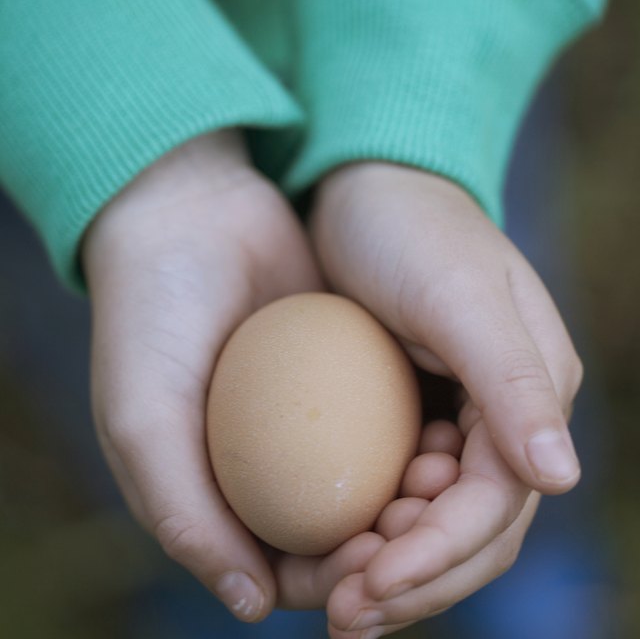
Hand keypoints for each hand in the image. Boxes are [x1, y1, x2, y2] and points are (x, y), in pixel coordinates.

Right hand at [81, 131, 466, 622]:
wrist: (188, 215)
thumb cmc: (151, 318)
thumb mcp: (143, 418)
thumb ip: (182, 514)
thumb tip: (253, 605)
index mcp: (220, 491)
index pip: (286, 567)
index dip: (333, 579)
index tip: (370, 559)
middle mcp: (272, 463)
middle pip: (341, 531)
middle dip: (387, 542)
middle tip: (416, 518)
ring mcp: (314, 417)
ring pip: (376, 480)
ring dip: (414, 494)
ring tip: (436, 476)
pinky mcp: (349, 371)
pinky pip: (391, 419)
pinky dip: (417, 437)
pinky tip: (443, 434)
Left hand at [309, 162, 581, 635]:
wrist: (365, 189)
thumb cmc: (408, 230)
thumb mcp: (459, 294)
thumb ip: (515, 381)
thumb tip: (562, 477)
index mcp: (529, 395)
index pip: (493, 507)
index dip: (435, 558)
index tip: (366, 588)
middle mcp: (498, 417)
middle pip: (466, 530)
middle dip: (410, 579)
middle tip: (341, 612)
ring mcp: (454, 416)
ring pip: (430, 519)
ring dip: (386, 563)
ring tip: (330, 591)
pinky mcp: (408, 408)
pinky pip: (393, 484)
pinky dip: (367, 520)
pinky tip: (327, 537)